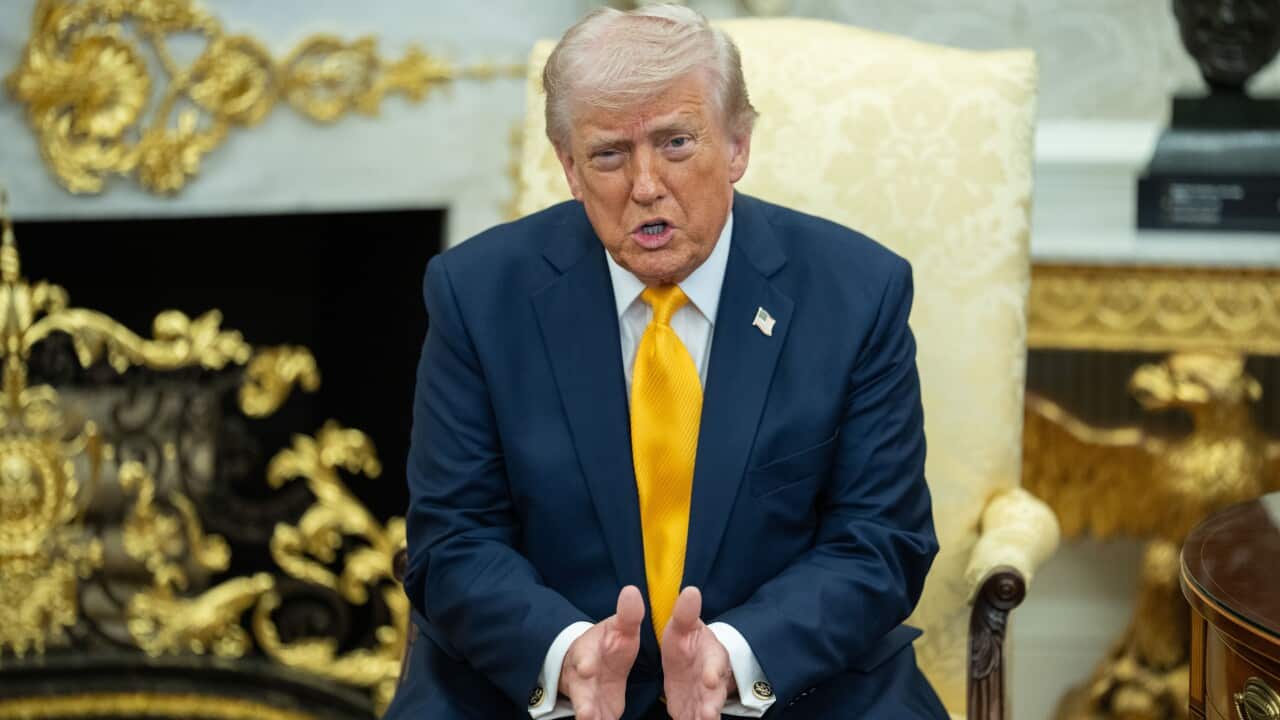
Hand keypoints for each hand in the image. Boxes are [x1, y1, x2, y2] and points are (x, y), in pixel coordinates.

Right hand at [559, 585, 644, 719]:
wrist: (590, 665)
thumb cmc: (609, 643)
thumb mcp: (619, 628)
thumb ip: (628, 615)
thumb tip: (631, 591)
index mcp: (589, 653)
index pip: (584, 657)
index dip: (585, 663)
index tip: (587, 668)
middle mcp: (583, 678)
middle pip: (580, 692)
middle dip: (584, 703)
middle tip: (586, 713)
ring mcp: (588, 698)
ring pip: (587, 710)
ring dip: (590, 717)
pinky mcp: (599, 713)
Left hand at [660, 587, 733, 719]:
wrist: (688, 660)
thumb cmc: (687, 639)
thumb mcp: (683, 625)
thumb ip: (685, 613)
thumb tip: (690, 590)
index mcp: (713, 656)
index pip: (717, 664)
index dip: (713, 673)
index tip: (709, 679)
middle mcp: (713, 681)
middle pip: (716, 695)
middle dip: (711, 705)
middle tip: (706, 715)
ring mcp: (704, 699)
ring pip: (707, 712)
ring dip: (704, 717)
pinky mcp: (691, 712)